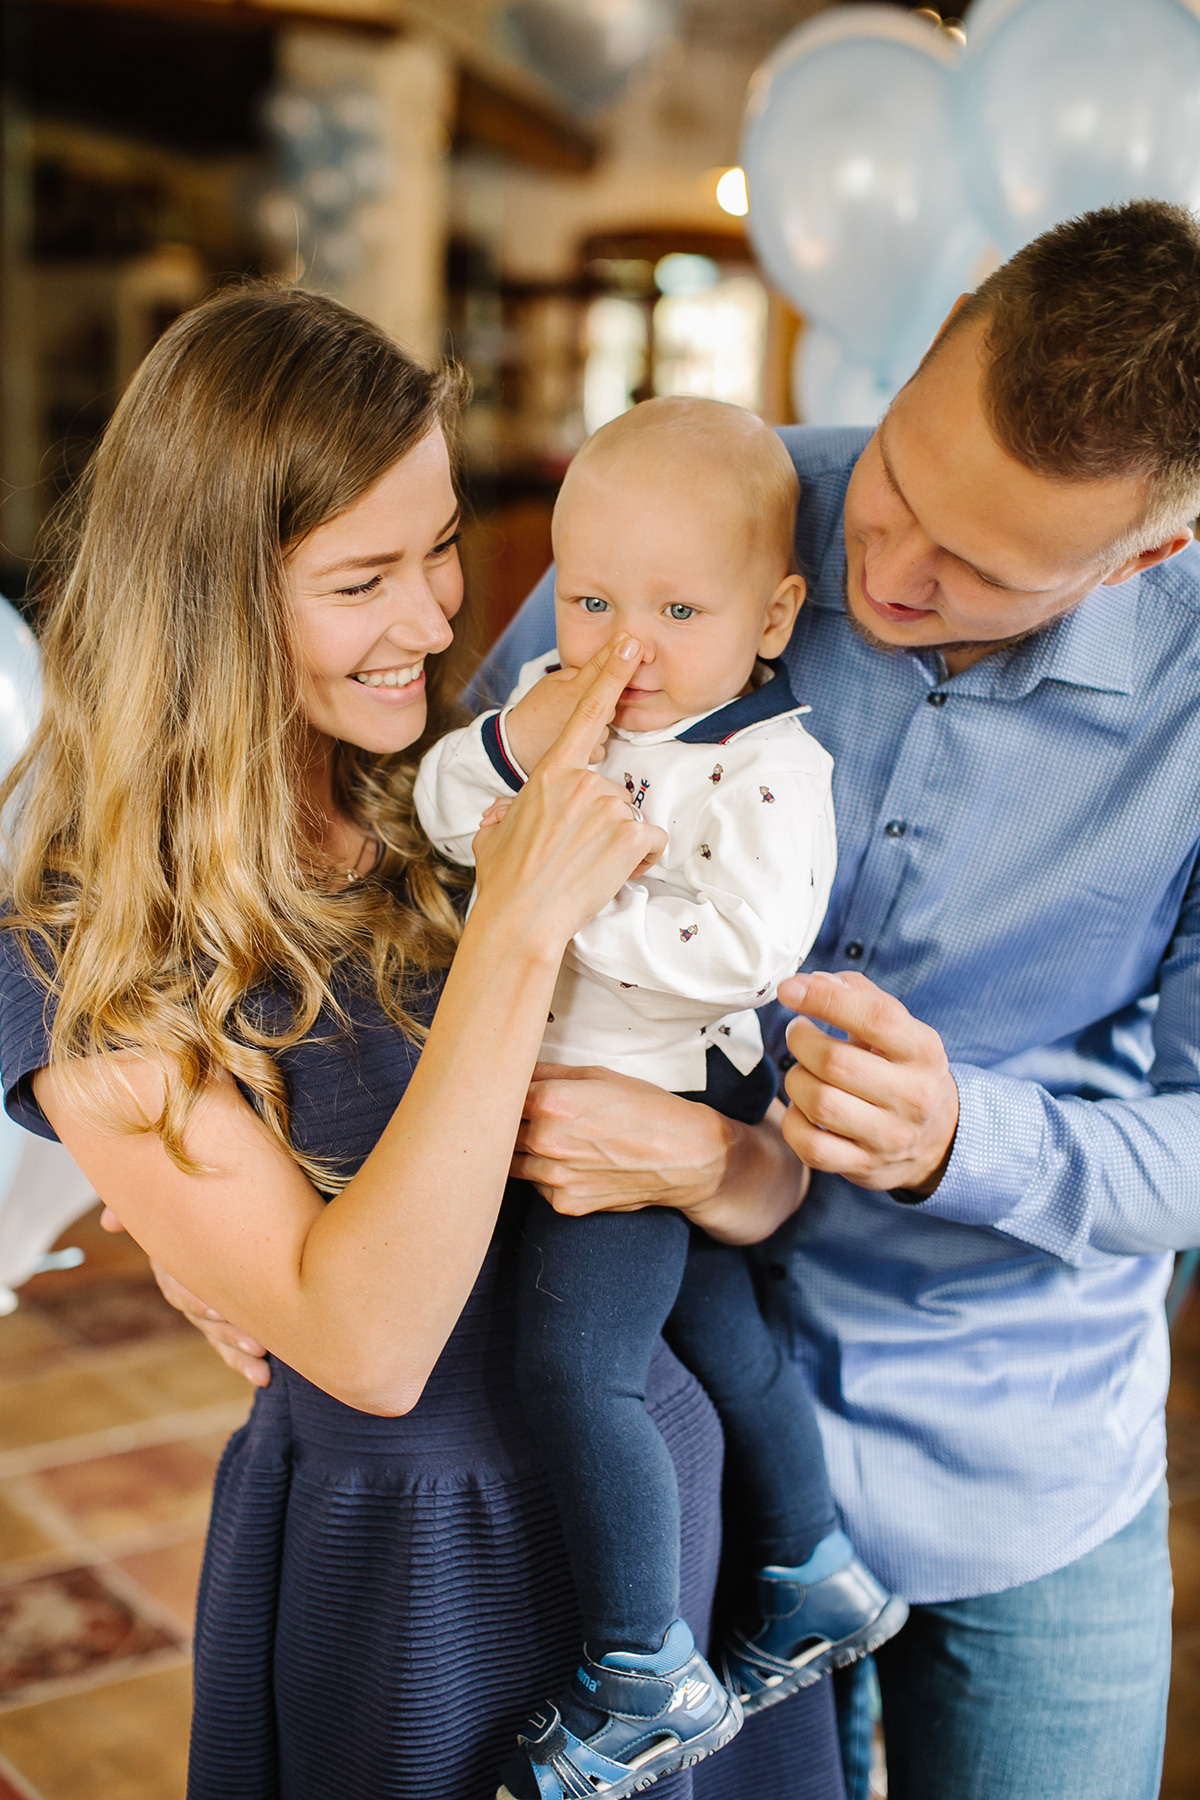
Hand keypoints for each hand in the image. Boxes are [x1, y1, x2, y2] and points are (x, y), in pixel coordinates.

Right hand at [100, 1204, 270, 1386]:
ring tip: (262, 1365)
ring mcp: (206, 1305)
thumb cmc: (203, 1198)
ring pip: (217, 1335)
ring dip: (237, 1351)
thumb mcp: (176, 1198)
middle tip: (257, 1341)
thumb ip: (143, 1209)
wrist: (227, 1200)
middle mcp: (187, 1287)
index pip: (178, 1285)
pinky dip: (241, 1362)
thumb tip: (109, 1222)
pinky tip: (261, 1378)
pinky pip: (227, 1346)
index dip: (195, 1298)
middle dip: (227, 1330)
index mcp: (175, 1261)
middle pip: (201, 1316)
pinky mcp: (226, 1317)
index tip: (216, 1309)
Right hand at [473, 641, 665, 944]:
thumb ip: (505, 813)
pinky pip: (650, 843)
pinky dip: (638, 861)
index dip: (611, 674)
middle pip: (612, 790)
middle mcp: (582, 783)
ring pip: (630, 819)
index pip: (587, 714)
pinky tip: (610, 874)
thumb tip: (500, 813)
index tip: (630, 644)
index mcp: (550, 774)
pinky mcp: (630, 836)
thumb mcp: (493, 836)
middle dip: (603, 821)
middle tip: (575, 853)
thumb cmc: (505, 881)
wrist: (522, 919)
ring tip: (587, 867)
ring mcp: (609, 808)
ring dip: (619, 844)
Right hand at [502, 634, 643, 771]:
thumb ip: (579, 673)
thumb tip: (603, 666)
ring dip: (598, 719)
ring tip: (571, 722)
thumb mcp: (551, 682)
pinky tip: (577, 738)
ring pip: (608, 720)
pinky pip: (604, 742)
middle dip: (604, 695)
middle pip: (612, 696)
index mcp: (575, 691)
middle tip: (577, 701)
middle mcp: (586, 713)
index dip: (616, 651)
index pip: (601, 666)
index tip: (629, 639)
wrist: (517, 747)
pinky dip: (594, 740)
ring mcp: (591, 736)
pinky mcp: (592, 755)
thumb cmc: (533, 713)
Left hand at [514, 1065, 806, 1244]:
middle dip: (500, 1124)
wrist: (685, 1156)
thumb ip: (547, 1074)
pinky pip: (537, 1186)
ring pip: (511, 1163)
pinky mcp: (564, 1204)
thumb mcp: (598, 1075)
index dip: (494, 1093)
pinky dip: (544, 1175)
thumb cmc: (645, 1108)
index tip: (492, 1091)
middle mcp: (545, 1141)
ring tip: (546, 1140)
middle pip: (496, 1133)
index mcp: (550, 1101)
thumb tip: (513, 1069)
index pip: (496, 1096)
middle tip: (507, 1116)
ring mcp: (553, 1177)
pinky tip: (569, 1163)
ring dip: (520, 1152)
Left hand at [777, 971, 958, 1193]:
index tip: (789, 989)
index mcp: (923, 1051)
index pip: (875, 1018)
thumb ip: (858, 995)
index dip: (825, 999)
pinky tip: (803, 1108)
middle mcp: (912, 1096)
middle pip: (835, 1063)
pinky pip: (810, 1146)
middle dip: (801, 1041)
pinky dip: (794, 1122)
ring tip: (802, 1070)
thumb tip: (811, 981)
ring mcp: (890, 1136)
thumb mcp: (898, 1028)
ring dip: (795, 1079)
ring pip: (819, 1103)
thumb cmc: (902, 1069)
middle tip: (798, 1032)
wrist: (937, 1137)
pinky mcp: (865, 1167)